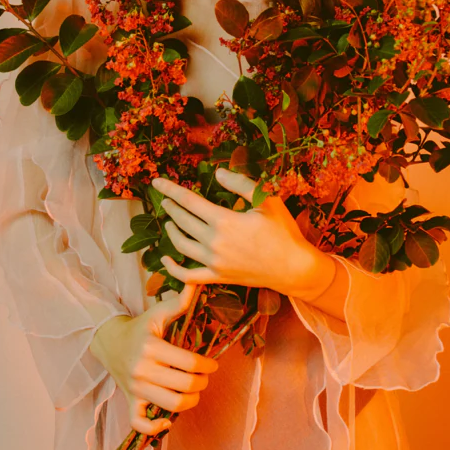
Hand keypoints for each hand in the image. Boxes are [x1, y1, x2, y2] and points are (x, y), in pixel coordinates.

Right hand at [103, 284, 219, 435]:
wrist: (110, 340)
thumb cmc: (140, 326)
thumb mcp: (158, 312)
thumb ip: (179, 301)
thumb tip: (196, 282)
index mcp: (151, 347)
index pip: (189, 362)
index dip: (207, 365)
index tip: (213, 364)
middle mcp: (142, 369)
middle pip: (183, 386)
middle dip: (201, 383)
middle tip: (205, 377)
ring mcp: (135, 388)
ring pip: (169, 406)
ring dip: (189, 402)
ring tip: (195, 392)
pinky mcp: (129, 400)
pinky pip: (139, 423)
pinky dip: (154, 428)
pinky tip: (168, 421)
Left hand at [151, 168, 334, 299]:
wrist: (293, 267)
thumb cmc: (282, 231)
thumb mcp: (267, 200)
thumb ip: (240, 184)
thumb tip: (217, 173)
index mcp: (224, 221)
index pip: (189, 201)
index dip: (171, 189)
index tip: (156, 181)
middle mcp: (214, 242)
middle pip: (182, 221)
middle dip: (171, 207)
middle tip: (165, 198)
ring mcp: (214, 262)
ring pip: (181, 245)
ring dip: (171, 231)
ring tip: (168, 221)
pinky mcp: (217, 277)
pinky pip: (188, 276)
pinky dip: (173, 269)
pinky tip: (165, 260)